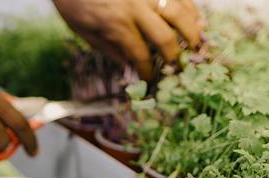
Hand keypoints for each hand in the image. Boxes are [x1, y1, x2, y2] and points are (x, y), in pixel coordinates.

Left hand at [53, 0, 200, 79]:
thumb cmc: (73, 1)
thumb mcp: (83, 30)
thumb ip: (108, 49)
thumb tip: (128, 68)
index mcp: (116, 24)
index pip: (140, 55)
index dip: (147, 71)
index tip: (150, 79)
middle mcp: (135, 6)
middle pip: (165, 37)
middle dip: (174, 56)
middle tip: (177, 66)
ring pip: (179, 11)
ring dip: (191, 30)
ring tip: (195, 43)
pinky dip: (190, 7)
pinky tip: (193, 18)